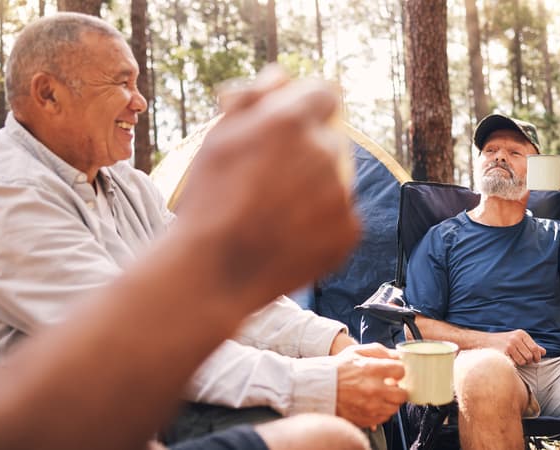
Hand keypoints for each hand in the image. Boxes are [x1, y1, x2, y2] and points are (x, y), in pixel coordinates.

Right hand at [175, 66, 360, 307]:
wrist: (214, 271)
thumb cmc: (208, 201)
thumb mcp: (218, 137)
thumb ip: (254, 98)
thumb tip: (281, 76)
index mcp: (292, 121)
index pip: (325, 94)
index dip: (306, 108)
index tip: (290, 128)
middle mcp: (325, 152)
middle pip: (330, 139)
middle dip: (307, 151)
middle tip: (270, 181)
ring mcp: (342, 193)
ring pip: (335, 178)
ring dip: (314, 187)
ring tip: (273, 213)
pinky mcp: (351, 230)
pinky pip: (341, 215)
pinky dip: (321, 222)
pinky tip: (288, 235)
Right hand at [334, 343, 407, 427]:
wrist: (318, 387)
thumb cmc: (337, 368)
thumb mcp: (356, 351)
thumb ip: (380, 351)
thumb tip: (397, 356)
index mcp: (371, 369)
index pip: (400, 371)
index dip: (399, 370)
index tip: (394, 372)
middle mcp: (372, 389)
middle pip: (402, 394)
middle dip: (399, 389)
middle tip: (392, 386)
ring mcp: (369, 406)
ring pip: (394, 408)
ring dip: (391, 401)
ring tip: (381, 394)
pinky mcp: (365, 418)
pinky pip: (383, 418)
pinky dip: (381, 411)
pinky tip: (373, 403)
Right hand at [491, 329, 545, 365]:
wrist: (484, 341)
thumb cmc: (503, 341)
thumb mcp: (518, 339)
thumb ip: (531, 345)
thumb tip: (544, 352)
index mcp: (521, 334)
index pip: (535, 348)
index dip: (537, 356)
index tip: (535, 360)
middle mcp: (515, 338)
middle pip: (529, 356)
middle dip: (528, 361)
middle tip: (523, 360)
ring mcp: (509, 346)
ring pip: (522, 361)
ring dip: (520, 363)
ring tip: (514, 359)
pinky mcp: (502, 353)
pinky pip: (514, 364)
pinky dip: (512, 364)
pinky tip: (508, 360)